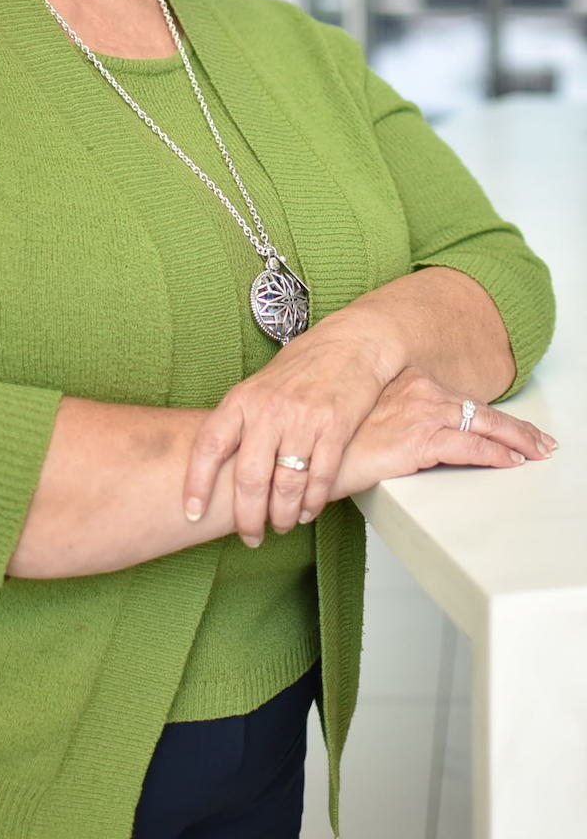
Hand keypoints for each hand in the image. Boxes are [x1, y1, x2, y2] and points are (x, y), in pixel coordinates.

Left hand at [183, 321, 390, 546]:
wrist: (352, 343)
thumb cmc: (303, 365)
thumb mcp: (259, 386)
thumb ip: (242, 421)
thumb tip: (220, 463)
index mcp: (242, 399)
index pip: (209, 446)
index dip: (196, 483)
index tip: (191, 513)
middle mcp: (269, 410)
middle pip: (248, 478)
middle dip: (247, 517)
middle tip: (249, 535)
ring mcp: (303, 419)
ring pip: (285, 485)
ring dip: (281, 515)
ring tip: (279, 525)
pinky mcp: (335, 427)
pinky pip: (320, 477)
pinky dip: (312, 503)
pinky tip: (306, 511)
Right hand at [331, 368, 557, 498]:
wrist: (303, 452)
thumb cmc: (325, 440)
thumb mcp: (359, 416)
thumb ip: (386, 414)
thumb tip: (399, 428)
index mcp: (402, 379)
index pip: (456, 397)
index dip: (486, 412)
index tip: (504, 425)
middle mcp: (415, 389)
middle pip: (478, 409)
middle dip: (514, 427)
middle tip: (538, 440)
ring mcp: (419, 412)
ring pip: (483, 425)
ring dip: (516, 440)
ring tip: (536, 451)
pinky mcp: (419, 440)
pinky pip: (471, 448)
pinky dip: (497, 455)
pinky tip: (511, 462)